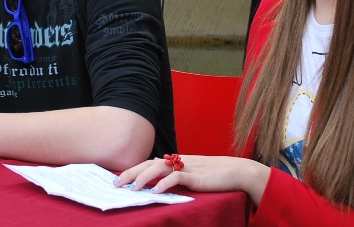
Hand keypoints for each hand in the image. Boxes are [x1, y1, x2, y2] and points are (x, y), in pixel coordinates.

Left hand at [114, 154, 270, 205]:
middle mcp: (179, 161)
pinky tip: (156, 192)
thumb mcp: (193, 173)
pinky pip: (177, 178)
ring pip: (159, 169)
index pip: (150, 163)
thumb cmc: (215, 174)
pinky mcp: (196, 176)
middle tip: (116, 183)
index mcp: (177, 161)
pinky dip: (165, 184)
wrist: (237, 170)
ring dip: (143, 178)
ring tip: (132, 189)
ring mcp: (187, 167)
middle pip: (149, 164)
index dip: (134, 169)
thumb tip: (161, 182)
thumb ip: (178, 175)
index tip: (120, 177)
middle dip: (131, 172)